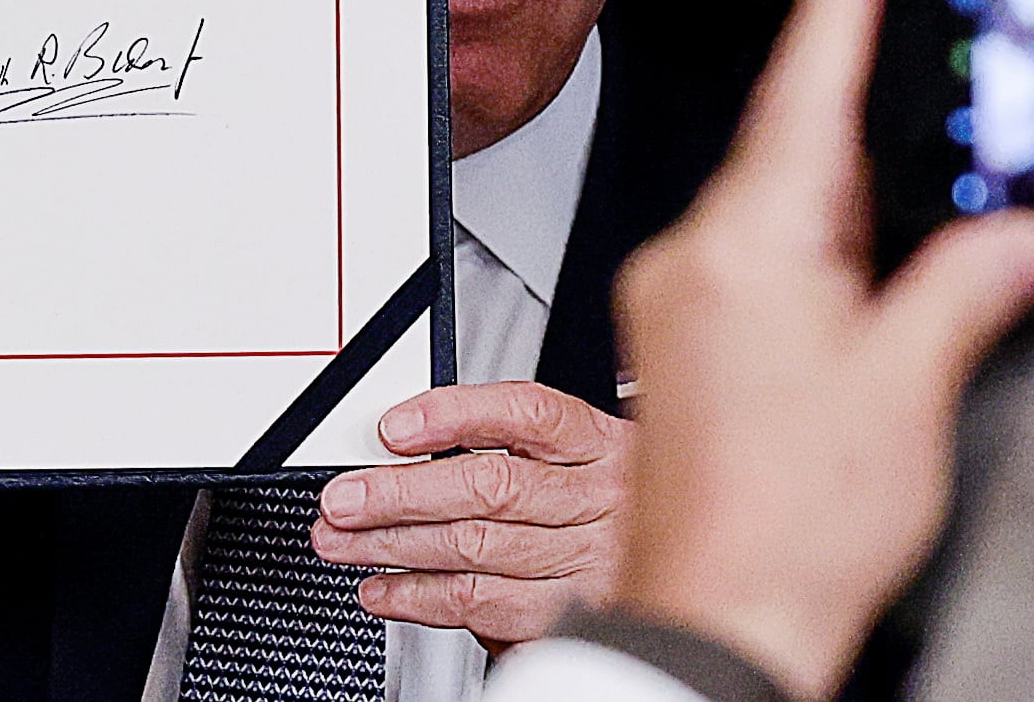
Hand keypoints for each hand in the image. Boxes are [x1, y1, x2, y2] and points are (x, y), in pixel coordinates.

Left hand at [312, 381, 629, 651]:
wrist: (690, 579)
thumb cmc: (617, 509)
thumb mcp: (587, 461)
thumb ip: (519, 448)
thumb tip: (414, 444)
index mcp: (604, 444)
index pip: (528, 414)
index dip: (454, 417)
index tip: (393, 428)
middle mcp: (603, 501)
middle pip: (490, 487)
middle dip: (400, 492)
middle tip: (342, 498)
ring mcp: (591, 563)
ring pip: (476, 547)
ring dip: (395, 545)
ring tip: (344, 540)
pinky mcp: (571, 618)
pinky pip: (482, 604)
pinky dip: (420, 597)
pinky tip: (384, 588)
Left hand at [607, 0, 1033, 700]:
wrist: (716, 614)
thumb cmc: (792, 522)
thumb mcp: (912, 387)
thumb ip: (966, 286)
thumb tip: (1019, 233)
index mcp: (747, 247)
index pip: (799, 97)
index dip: (830, 12)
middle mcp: (693, 260)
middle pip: (788, 160)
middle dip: (861, 157)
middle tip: (919, 208)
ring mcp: (674, 304)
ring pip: (770, 220)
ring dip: (838, 231)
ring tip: (891, 312)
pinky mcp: (673, 348)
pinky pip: (745, 269)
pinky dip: (805, 275)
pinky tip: (848, 328)